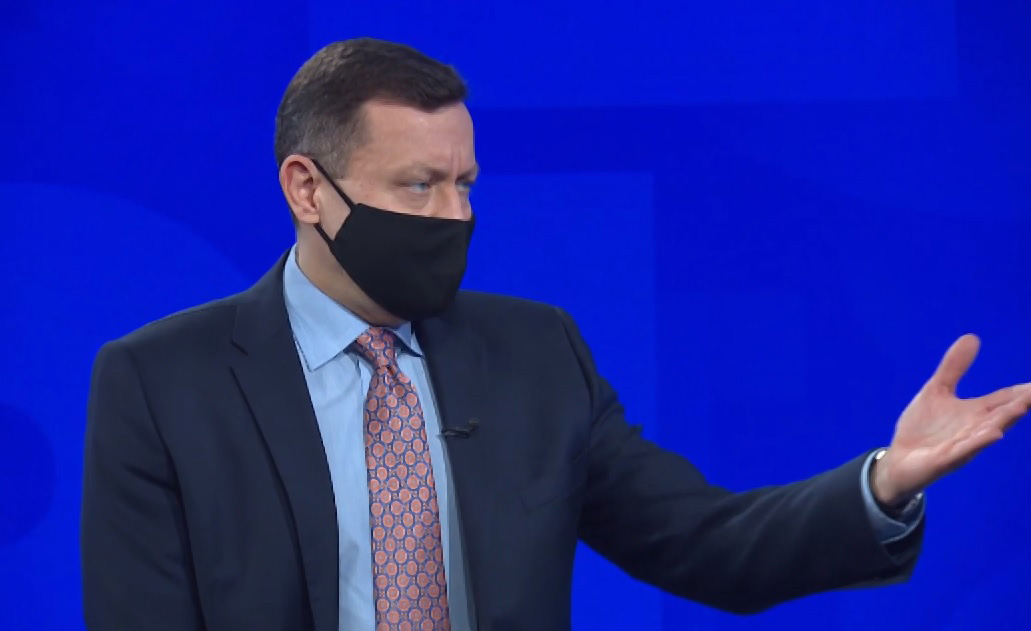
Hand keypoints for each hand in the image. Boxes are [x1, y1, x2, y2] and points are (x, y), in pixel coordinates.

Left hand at [871, 334, 1030, 505]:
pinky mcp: (946, 459)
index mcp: (975, 413)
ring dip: (1005, 420)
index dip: (1023, 391)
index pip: (1004, 399)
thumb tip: (972, 337)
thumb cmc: (922, 428)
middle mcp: (975, 429)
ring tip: (1022, 406)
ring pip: (988, 432)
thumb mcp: (936, 391)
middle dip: (1022, 404)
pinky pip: (965, 450)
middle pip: (1003, 415)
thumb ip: (954, 368)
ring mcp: (963, 445)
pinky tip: (994, 434)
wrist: (898, 460)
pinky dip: (979, 442)